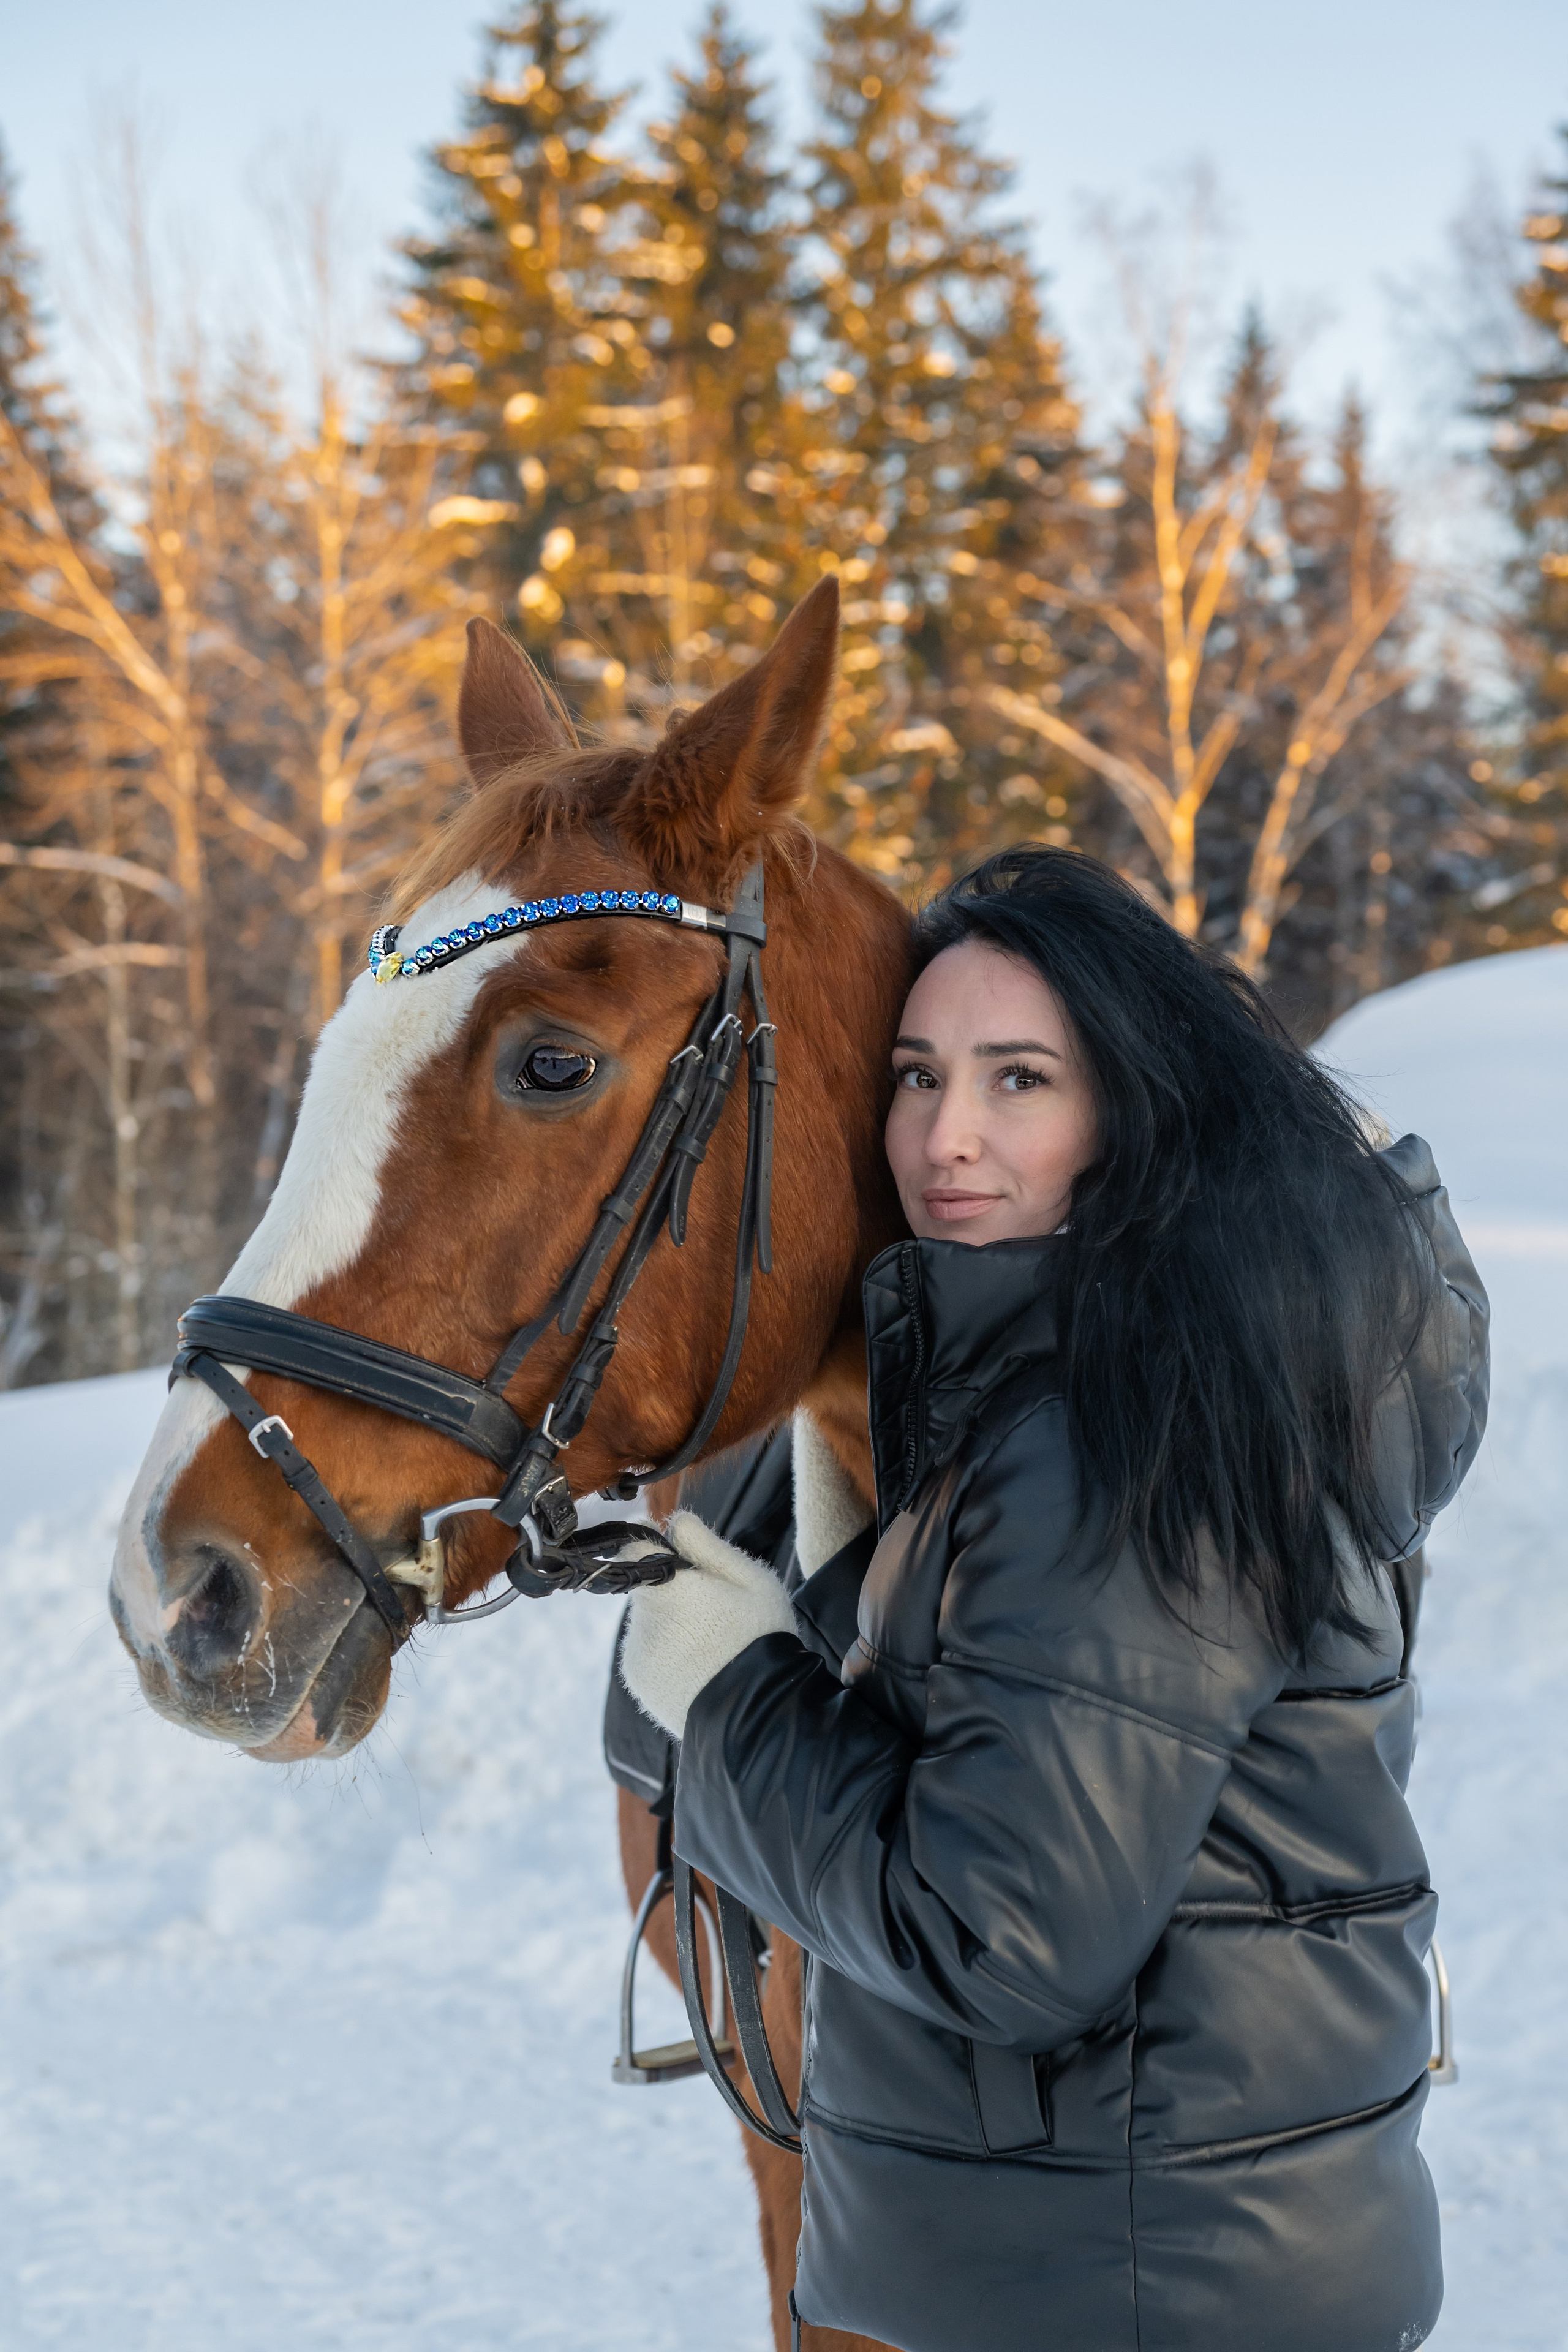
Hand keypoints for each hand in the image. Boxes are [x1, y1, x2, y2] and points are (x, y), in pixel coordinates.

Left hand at [619, 1510, 797, 1737]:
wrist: (756, 1716)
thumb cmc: (762, 1640)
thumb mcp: (752, 1582)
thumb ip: (708, 1546)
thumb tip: (677, 1519)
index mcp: (668, 1585)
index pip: (633, 1546)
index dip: (654, 1546)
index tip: (678, 1556)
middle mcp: (643, 1617)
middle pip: (645, 1586)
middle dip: (671, 1590)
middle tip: (713, 1611)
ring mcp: (636, 1651)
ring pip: (647, 1620)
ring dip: (669, 1623)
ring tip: (711, 1645)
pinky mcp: (637, 1680)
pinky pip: (646, 1652)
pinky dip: (665, 1653)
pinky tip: (700, 1667)